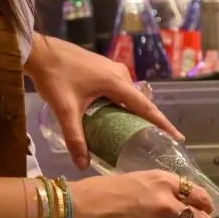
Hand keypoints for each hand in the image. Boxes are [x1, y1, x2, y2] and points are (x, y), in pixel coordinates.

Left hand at [27, 35, 183, 169]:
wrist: (40, 52)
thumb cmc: (55, 78)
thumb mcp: (65, 110)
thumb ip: (75, 138)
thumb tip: (82, 165)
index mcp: (116, 83)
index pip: (146, 107)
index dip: (162, 123)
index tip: (178, 136)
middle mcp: (120, 74)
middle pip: (140, 102)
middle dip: (149, 121)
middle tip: (156, 141)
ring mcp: (112, 69)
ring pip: (128, 96)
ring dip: (133, 113)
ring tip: (136, 133)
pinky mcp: (103, 69)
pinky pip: (120, 90)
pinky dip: (122, 105)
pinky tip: (115, 117)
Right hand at [69, 170, 214, 217]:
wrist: (78, 210)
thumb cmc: (101, 191)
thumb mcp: (136, 178)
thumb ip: (158, 188)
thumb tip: (174, 199)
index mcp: (163, 181)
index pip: (199, 194)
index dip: (205, 204)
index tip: (205, 208)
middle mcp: (165, 203)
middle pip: (200, 217)